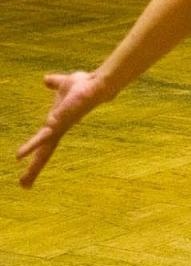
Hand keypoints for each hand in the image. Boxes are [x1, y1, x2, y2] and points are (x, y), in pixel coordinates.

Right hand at [17, 71, 108, 188]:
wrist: (96, 83)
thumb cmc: (83, 86)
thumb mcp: (61, 85)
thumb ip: (53, 84)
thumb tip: (46, 79)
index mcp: (55, 125)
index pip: (43, 146)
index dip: (35, 158)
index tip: (29, 172)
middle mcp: (58, 129)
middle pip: (44, 153)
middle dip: (34, 170)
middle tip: (25, 186)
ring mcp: (60, 126)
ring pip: (44, 145)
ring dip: (33, 157)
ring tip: (20, 166)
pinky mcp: (62, 120)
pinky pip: (47, 131)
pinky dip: (36, 140)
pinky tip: (24, 151)